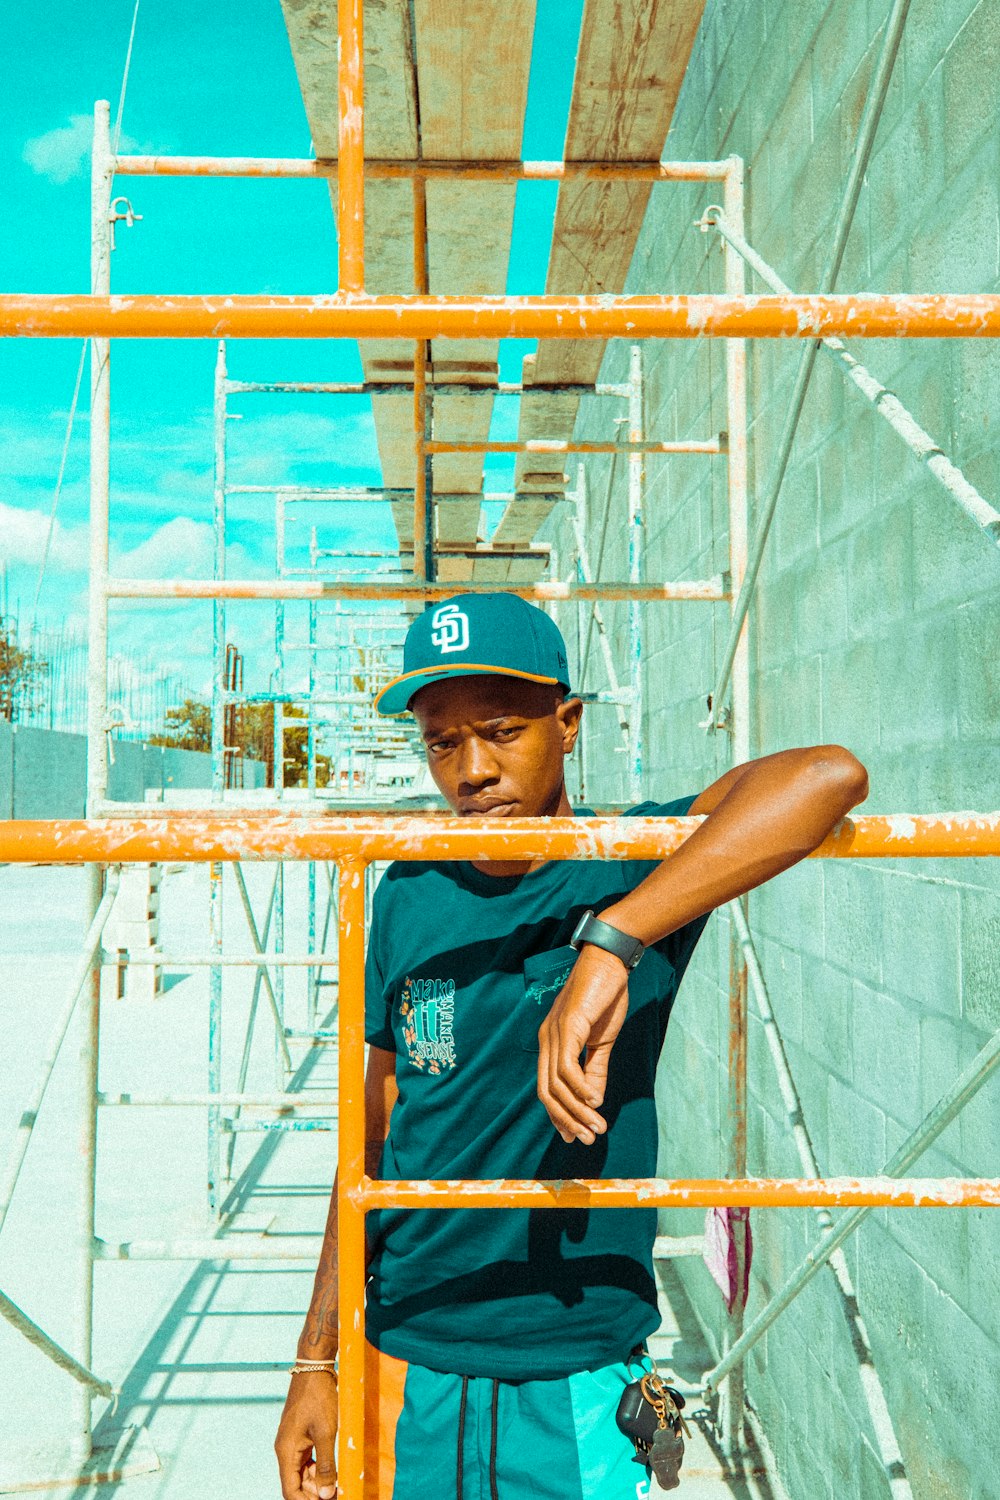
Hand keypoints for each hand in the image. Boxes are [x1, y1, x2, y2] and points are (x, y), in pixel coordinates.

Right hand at [275, 1371, 337, 1499]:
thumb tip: (327, 1495)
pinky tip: (334, 1468)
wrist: (315, 1368)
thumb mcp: (326, 1432)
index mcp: (286, 1451)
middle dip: (315, 1492)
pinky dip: (319, 1467)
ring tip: (339, 1483)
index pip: (290, 1490)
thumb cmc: (320, 1397)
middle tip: (338, 1492)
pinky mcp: (301, 1435)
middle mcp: (285, 1449)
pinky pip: (307, 1460)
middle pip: (296, 1483)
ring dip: (318, 1481)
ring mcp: (292, 1442)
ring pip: (302, 1473)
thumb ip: (326, 1466)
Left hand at [537, 944, 628, 1143]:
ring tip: (596, 1127)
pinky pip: (568, 1065)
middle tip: (587, 1139)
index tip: (574, 1136)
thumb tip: (595, 1102)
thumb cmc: (604, 997)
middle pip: (547, 1092)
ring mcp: (554, 1032)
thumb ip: (595, 1070)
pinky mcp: (568, 1025)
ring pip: (557, 1084)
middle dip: (567, 1120)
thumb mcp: (602, 1041)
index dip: (558, 1115)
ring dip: (577, 1110)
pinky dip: (580, 1087)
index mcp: (552, 1043)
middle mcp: (546, 1040)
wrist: (610, 961)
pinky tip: (595, 1100)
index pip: (547, 1088)